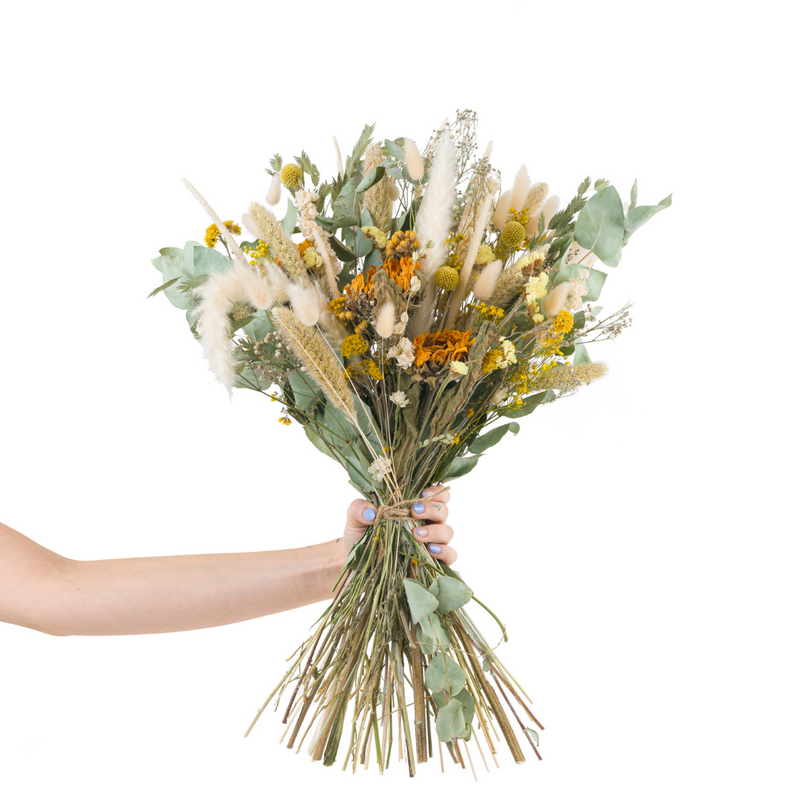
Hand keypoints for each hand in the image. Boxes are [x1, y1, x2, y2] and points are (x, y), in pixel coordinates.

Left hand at [341, 485, 455, 565]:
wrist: (355, 563)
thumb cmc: (359, 535)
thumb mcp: (355, 519)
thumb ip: (359, 508)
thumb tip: (371, 511)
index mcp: (413, 507)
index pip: (436, 493)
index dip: (435, 491)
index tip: (420, 493)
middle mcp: (427, 522)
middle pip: (443, 510)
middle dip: (432, 509)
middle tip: (413, 512)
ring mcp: (432, 542)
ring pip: (448, 531)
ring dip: (435, 531)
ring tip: (416, 534)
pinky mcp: (433, 562)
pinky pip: (450, 555)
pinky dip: (445, 551)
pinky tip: (430, 551)